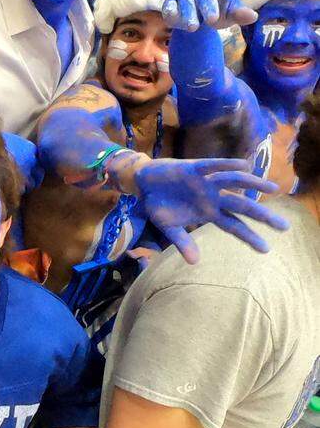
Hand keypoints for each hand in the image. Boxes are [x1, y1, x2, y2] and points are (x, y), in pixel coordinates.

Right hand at [133, 157, 287, 263]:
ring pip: (234, 183)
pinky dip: (227, 165)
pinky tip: (244, 166)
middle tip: (284, 227)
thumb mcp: (168, 227)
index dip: (249, 237)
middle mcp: (213, 198)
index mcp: (208, 213)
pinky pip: (213, 166)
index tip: (265, 249)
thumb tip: (194, 262)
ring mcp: (206, 182)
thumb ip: (182, 241)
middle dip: (262, 216)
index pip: (233, 226)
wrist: (143, 183)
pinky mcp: (194, 168)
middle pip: (242, 207)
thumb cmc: (159, 205)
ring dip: (254, 184)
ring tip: (273, 188)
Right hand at [162, 0, 257, 31]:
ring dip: (189, 12)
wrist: (197, 23)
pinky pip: (170, 5)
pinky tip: (174, 20)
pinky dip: (172, 12)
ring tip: (194, 28)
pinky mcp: (170, 0)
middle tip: (213, 19)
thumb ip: (239, 14)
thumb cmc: (218, 12)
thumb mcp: (230, 15)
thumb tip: (253, 16)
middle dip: (207, 3)